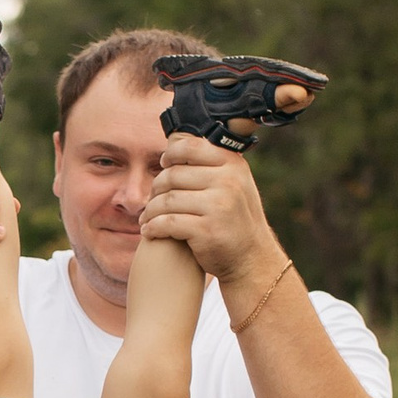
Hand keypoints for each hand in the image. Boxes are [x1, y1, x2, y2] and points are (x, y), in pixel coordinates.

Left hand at [140, 135, 281, 286]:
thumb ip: (212, 164)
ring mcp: (218, 205)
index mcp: (233, 164)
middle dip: (156, 188)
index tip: (163, 166)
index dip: (170, 155)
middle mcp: (228, 181)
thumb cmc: (236, 219)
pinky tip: (149, 231)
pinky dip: (153, 227)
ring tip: (147, 218)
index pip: (190, 147)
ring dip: (151, 210)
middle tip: (151, 200)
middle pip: (173, 175)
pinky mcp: (207, 230)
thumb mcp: (235, 183)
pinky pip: (167, 222)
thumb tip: (175, 138)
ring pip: (167, 199)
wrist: (251, 259)